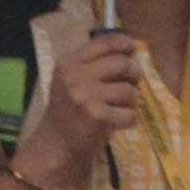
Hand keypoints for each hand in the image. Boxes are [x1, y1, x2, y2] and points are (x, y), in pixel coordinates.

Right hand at [12, 29, 142, 189]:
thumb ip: (95, 64)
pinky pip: (129, 114)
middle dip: (134, 75)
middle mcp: (75, 76)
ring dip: (131, 102)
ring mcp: (85, 96)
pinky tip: (117, 123)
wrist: (55, 146)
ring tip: (119, 109)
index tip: (132, 50)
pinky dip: (129, 121)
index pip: (105, 43)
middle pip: (122, 64)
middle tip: (130, 86)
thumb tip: (130, 50)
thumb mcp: (73, 81)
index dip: (124, 44)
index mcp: (68, 63)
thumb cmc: (69, 112)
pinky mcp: (97, 116)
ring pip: (129, 90)